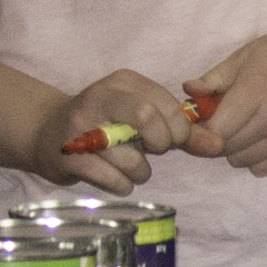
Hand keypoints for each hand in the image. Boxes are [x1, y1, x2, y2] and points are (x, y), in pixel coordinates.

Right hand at [33, 69, 225, 194]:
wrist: (48, 133)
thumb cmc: (105, 124)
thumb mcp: (141, 116)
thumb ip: (181, 130)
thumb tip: (218, 145)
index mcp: (124, 81)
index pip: (168, 104)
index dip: (179, 130)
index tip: (173, 141)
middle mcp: (102, 96)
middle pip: (148, 120)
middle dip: (159, 145)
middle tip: (151, 150)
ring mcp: (83, 125)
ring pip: (133, 160)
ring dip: (139, 172)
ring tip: (126, 163)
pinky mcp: (70, 154)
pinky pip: (115, 181)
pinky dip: (121, 185)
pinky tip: (110, 174)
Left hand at [183, 19, 266, 177]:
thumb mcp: (247, 54)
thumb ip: (215, 77)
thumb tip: (187, 91)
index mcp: (256, 90)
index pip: (216, 131)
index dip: (202, 129)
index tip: (203, 119)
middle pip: (227, 148)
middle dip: (217, 137)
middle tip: (223, 120)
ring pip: (242, 161)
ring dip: (236, 148)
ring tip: (244, 125)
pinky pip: (263, 169)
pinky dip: (254, 157)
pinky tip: (260, 136)